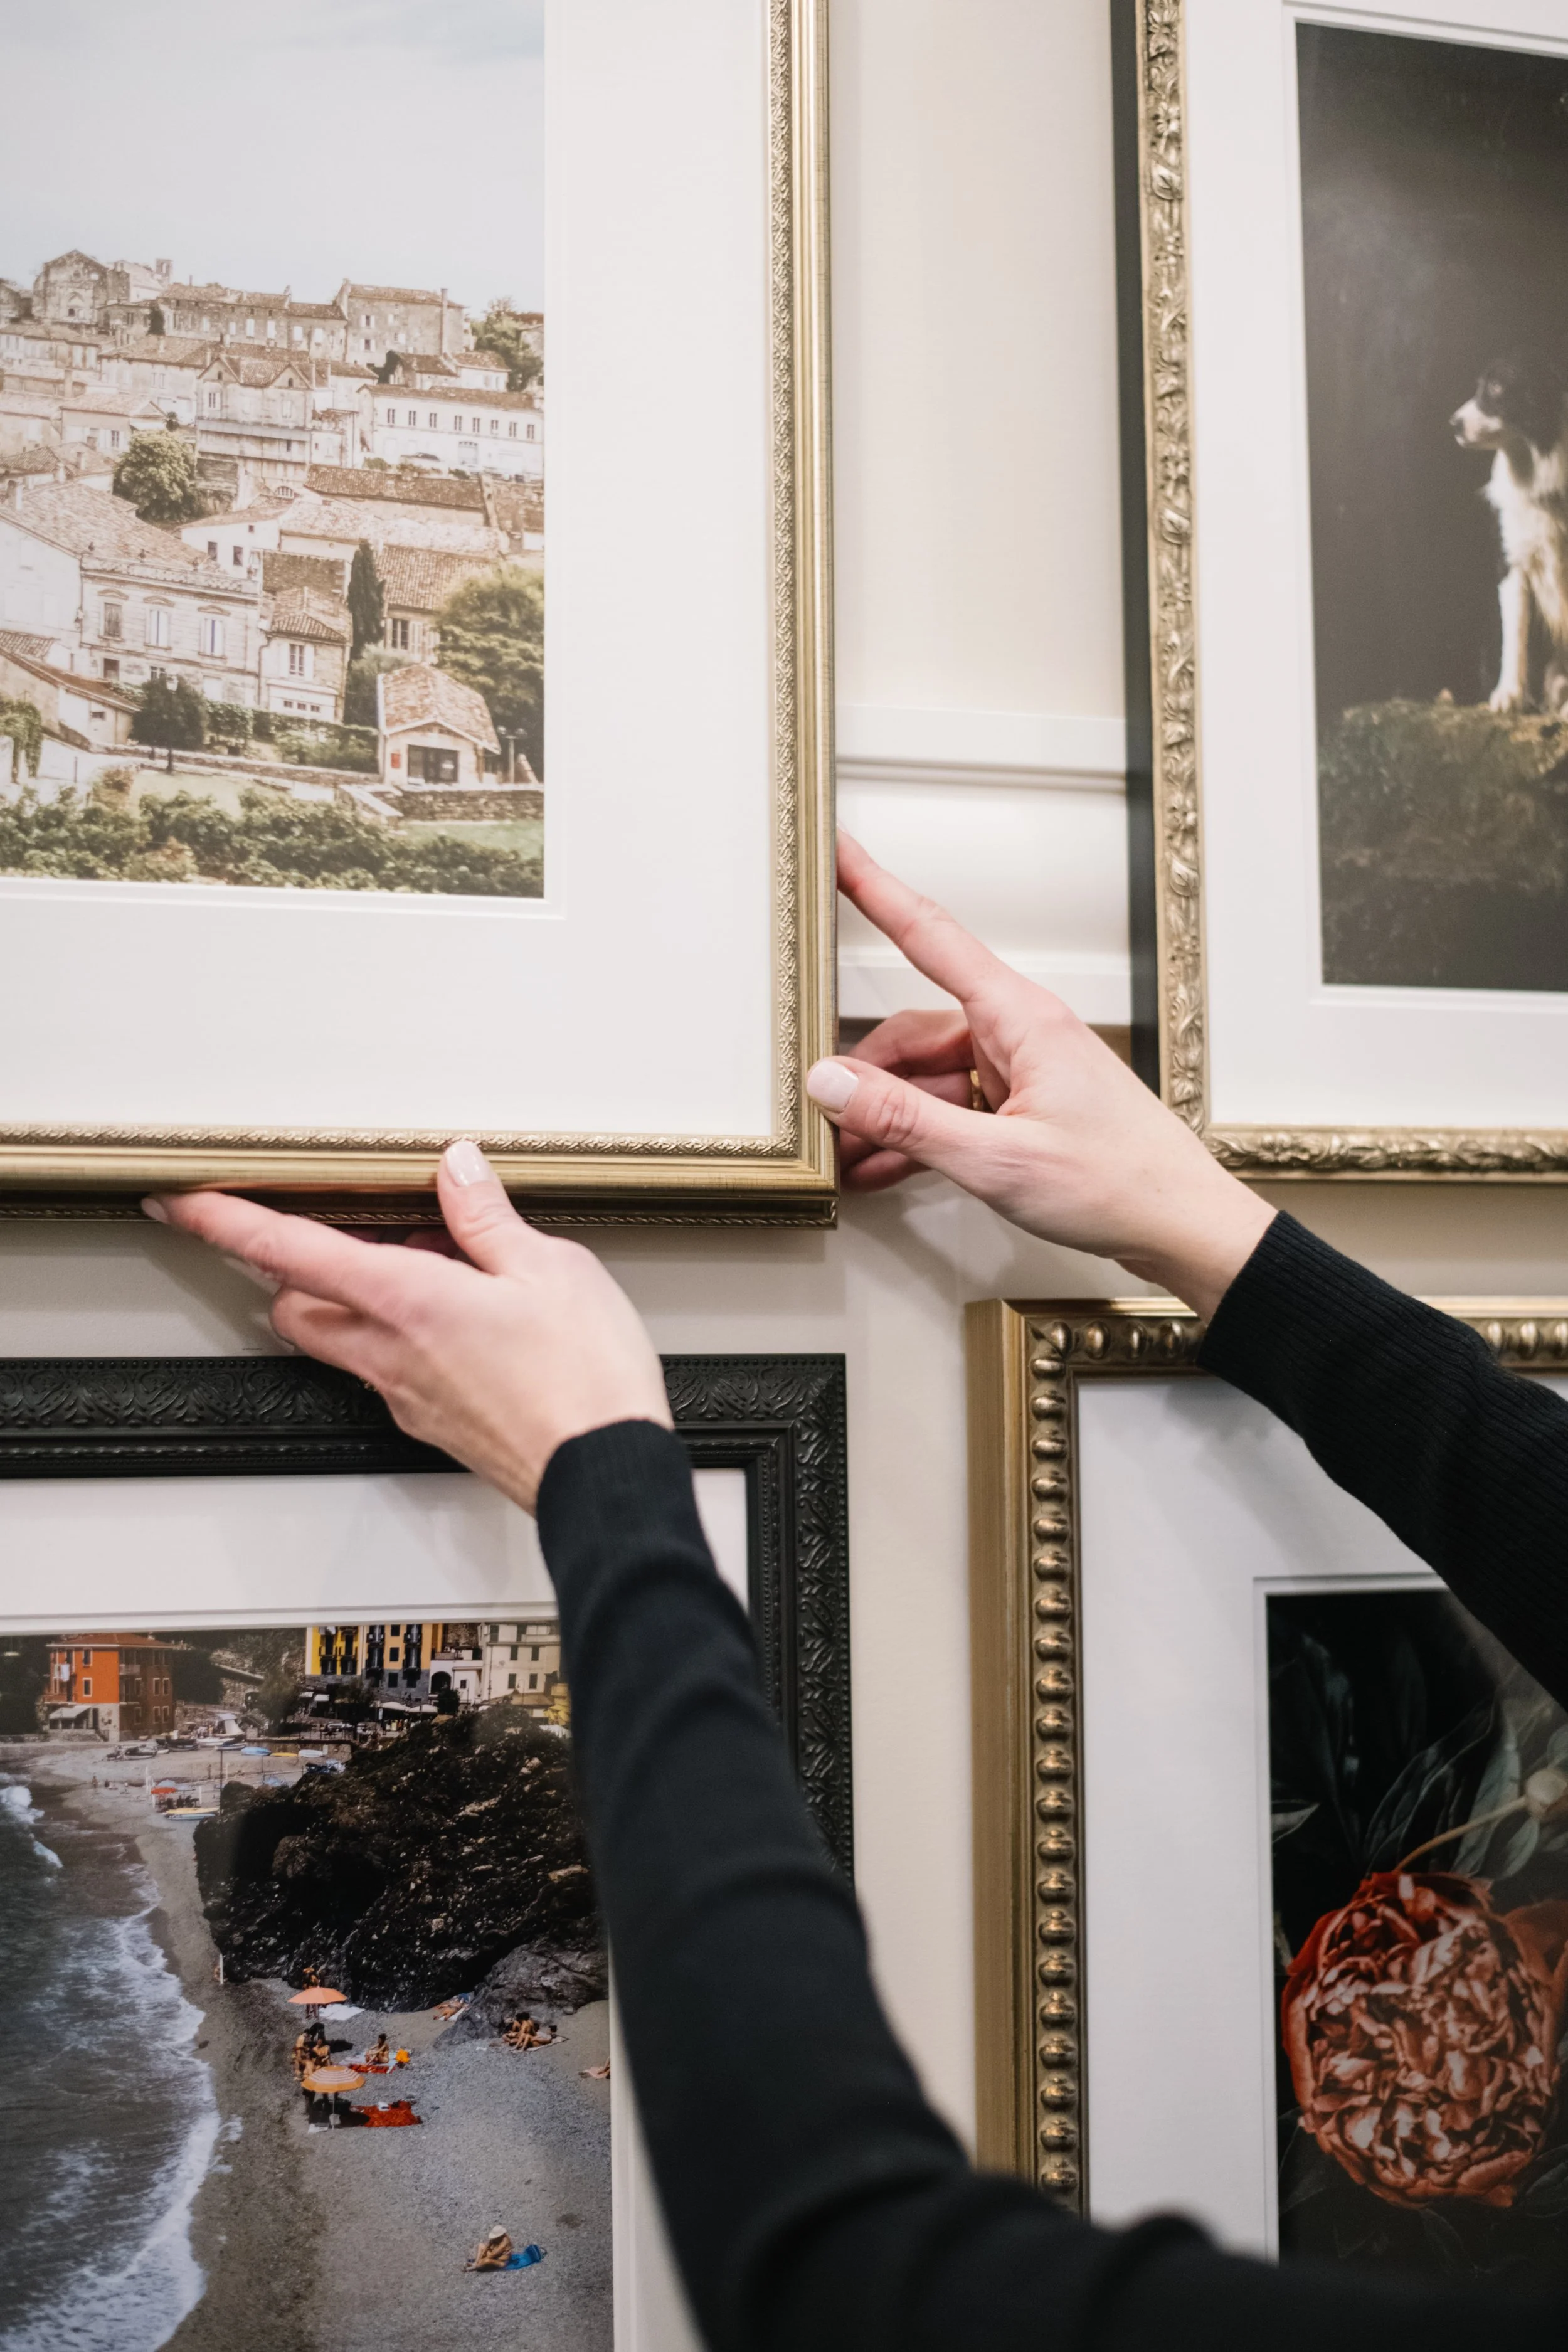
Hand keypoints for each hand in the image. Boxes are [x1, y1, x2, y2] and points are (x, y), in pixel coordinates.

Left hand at [144, 1142, 671, 1510]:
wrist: (604, 1476)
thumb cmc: (583, 1382)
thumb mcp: (550, 1267)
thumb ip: (488, 1217)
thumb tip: (458, 1171)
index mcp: (405, 1301)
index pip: (287, 1250)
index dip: (223, 1220)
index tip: (181, 1200)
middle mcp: (390, 1353)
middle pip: (294, 1306)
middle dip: (291, 1268)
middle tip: (332, 1229)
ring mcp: (407, 1395)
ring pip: (341, 1341)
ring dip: (351, 1301)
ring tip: (421, 1267)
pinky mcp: (434, 1423)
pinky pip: (389, 1370)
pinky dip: (401, 1336)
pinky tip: (460, 1320)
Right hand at [813, 834, 1273, 1317]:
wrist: (1183, 1225)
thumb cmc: (1119, 1182)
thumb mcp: (996, 1159)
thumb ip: (907, 1120)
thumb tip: (835, 1085)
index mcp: (1022, 1018)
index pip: (929, 936)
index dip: (876, 889)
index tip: (840, 853)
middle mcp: (1021, 1033)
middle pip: (916, 1031)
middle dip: (866, 1073)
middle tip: (823, 1113)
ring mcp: (1024, 1071)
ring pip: (930, 1077)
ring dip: (888, 1116)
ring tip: (849, 1157)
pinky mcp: (1027, 1108)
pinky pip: (954, 1108)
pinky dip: (919, 1135)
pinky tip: (884, 1167)